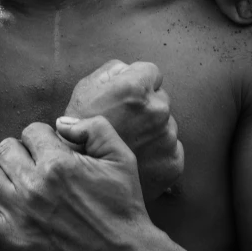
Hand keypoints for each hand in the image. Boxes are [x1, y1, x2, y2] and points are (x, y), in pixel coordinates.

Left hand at [0, 116, 152, 250]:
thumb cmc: (124, 205)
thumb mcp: (120, 155)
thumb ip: (92, 127)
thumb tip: (60, 123)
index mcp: (59, 163)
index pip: (31, 131)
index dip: (41, 137)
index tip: (48, 149)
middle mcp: (35, 187)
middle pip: (5, 149)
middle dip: (17, 150)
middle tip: (30, 162)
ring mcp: (20, 216)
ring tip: (6, 172)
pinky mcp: (12, 243)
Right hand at [65, 59, 182, 200]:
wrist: (82, 181)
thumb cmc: (77, 131)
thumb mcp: (84, 89)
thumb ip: (112, 71)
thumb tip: (128, 69)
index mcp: (136, 89)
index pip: (151, 72)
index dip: (137, 82)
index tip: (127, 96)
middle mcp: (157, 110)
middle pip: (159, 98)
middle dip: (145, 105)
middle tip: (124, 122)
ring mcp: (168, 137)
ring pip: (166, 124)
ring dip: (152, 129)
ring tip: (129, 142)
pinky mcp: (173, 162)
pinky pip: (172, 148)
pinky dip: (158, 152)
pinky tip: (139, 157)